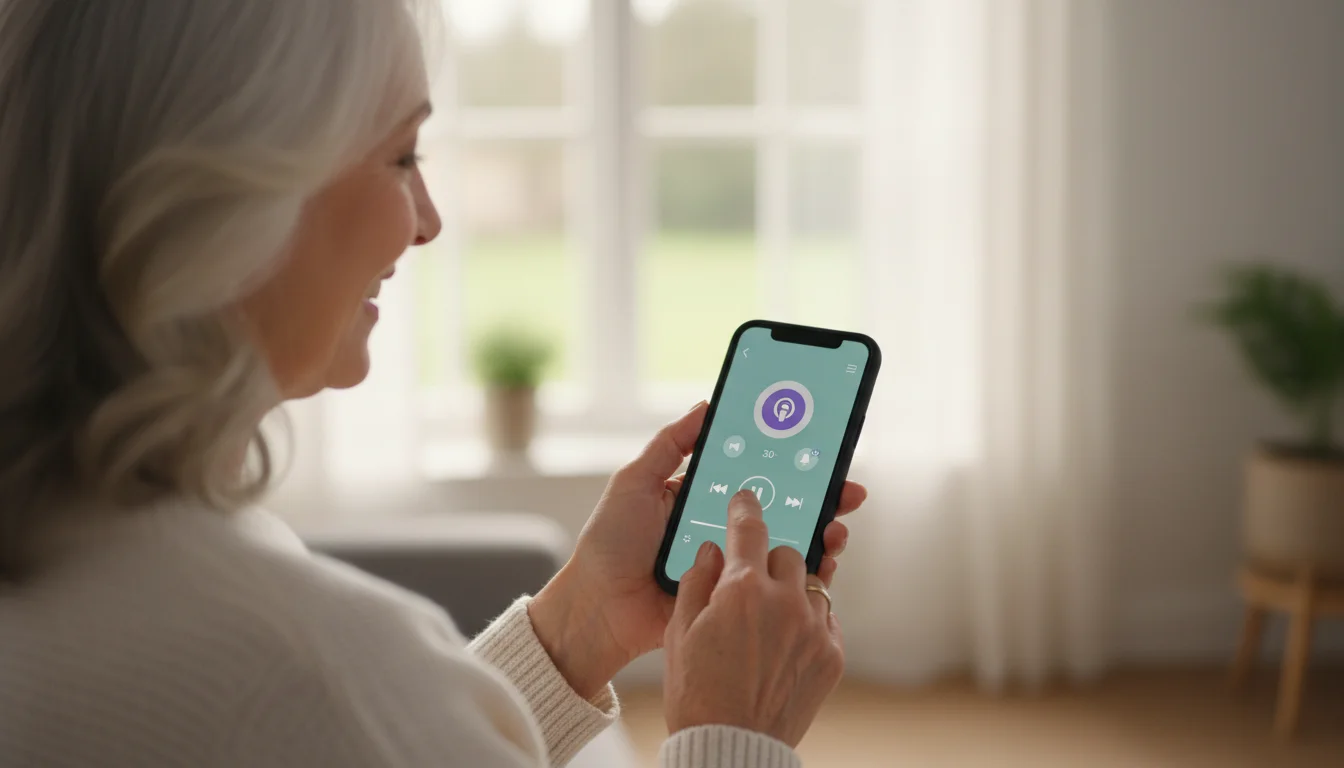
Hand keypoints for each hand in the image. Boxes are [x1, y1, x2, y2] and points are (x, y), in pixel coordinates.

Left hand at [529, 402, 865, 697]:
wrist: (598, 609)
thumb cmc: (609, 544)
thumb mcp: (635, 482)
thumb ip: (669, 444)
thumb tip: (706, 405)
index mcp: (702, 496)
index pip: (754, 472)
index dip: (787, 460)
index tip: (819, 446)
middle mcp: (722, 527)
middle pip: (782, 506)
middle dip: (819, 496)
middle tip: (846, 489)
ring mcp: (732, 562)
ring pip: (786, 544)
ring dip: (819, 533)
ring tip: (836, 525)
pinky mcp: (735, 597)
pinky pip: (776, 583)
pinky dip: (805, 574)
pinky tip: (823, 562)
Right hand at [663, 489, 844, 746]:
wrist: (731, 746)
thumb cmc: (697, 692)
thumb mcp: (679, 632)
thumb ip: (695, 581)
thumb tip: (710, 552)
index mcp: (742, 589)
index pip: (749, 528)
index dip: (745, 508)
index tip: (746, 500)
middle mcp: (785, 601)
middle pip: (787, 553)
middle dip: (768, 561)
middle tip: (749, 583)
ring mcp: (814, 628)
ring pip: (811, 585)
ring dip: (791, 592)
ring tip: (767, 620)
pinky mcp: (831, 655)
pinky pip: (825, 619)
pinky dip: (807, 622)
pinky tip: (784, 642)